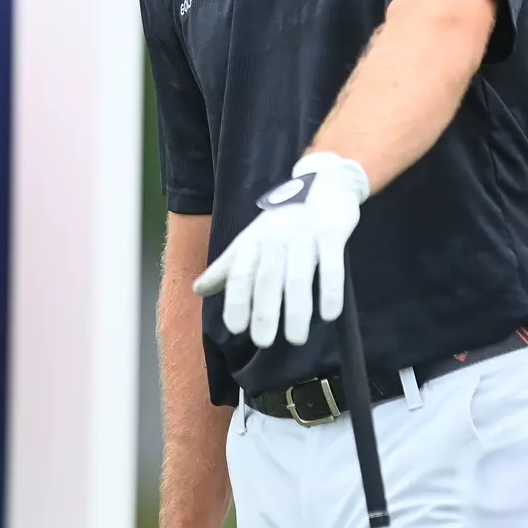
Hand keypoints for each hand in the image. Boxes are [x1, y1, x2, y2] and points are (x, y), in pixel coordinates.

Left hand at [193, 153, 369, 347]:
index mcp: (254, 241)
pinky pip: (331, 266)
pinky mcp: (331, 234)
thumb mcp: (250, 240)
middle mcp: (277, 237)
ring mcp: (305, 235)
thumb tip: (196, 290)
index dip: (236, 300)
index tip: (236, 329)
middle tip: (264, 342)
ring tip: (296, 338)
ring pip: (299, 277)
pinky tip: (329, 315)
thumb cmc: (282, 223)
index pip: (241, 273)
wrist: (323, 185)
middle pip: (268, 278)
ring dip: (297, 310)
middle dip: (265, 311)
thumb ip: (225, 267)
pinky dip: (330, 291)